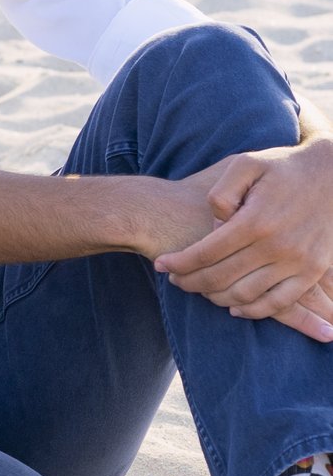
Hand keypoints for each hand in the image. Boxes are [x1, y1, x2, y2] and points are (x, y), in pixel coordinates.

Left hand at [152, 141, 332, 340]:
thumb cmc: (282, 167)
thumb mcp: (245, 164)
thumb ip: (220, 192)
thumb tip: (212, 224)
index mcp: (255, 221)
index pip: (205, 253)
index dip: (178, 263)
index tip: (160, 265)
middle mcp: (277, 246)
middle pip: (221, 278)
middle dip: (190, 283)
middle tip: (175, 280)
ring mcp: (298, 261)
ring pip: (246, 295)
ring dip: (217, 298)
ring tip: (200, 290)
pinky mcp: (314, 270)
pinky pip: (280, 302)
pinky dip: (254, 310)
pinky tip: (235, 308)